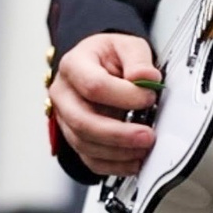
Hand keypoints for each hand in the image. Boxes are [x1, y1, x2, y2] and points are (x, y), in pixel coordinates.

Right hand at [51, 33, 159, 176]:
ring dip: (118, 152)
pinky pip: (89, 159)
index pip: (94, 86)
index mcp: (74, 66)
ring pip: (84, 144)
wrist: (99, 65)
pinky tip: (133, 161)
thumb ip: (138, 60)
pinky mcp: (75, 137)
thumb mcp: (127, 46)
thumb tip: (146, 77)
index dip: (124, 96)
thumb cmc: (110, 56)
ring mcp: (66, 118)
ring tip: (145, 148)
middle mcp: (64, 94)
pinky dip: (113, 165)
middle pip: (83, 122)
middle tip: (147, 136)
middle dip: (118, 134)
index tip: (149, 97)